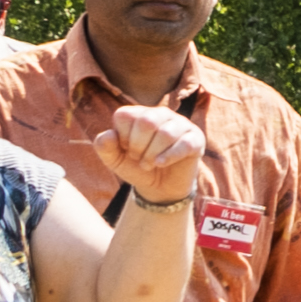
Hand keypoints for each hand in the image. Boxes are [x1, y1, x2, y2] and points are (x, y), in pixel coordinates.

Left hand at [86, 101, 208, 205]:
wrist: (159, 187)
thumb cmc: (136, 167)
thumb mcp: (114, 160)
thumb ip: (104, 146)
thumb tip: (109, 134)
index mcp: (139, 114)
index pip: (125, 115)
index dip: (122, 137)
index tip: (126, 149)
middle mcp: (160, 114)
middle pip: (147, 121)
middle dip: (138, 146)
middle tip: (139, 158)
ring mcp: (181, 124)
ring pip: (166, 133)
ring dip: (153, 155)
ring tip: (150, 163)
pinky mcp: (196, 138)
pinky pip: (185, 144)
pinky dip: (169, 157)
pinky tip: (161, 164)